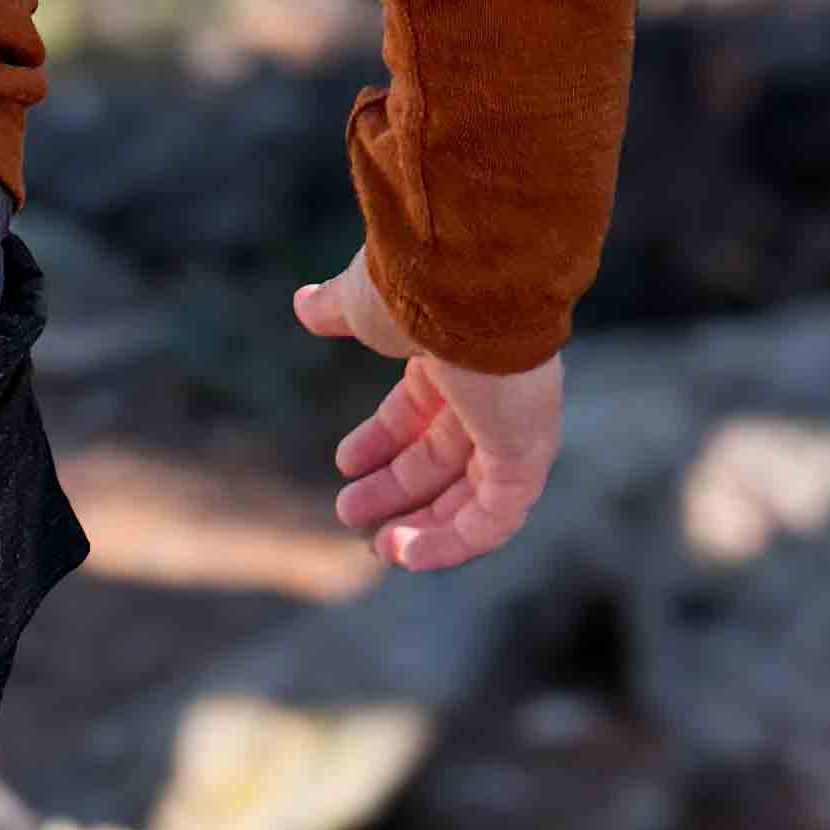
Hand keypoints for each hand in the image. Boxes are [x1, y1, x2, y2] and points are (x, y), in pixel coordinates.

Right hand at [291, 247, 564, 573]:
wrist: (466, 276)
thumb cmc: (416, 283)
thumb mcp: (361, 303)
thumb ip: (335, 310)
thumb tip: (303, 305)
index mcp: (455, 355)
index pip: (423, 409)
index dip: (382, 439)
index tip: (344, 462)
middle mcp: (492, 392)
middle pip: (445, 457)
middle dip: (396, 488)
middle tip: (348, 510)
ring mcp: (514, 425)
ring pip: (474, 494)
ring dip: (424, 524)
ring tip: (377, 543)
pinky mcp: (526, 455)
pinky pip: (496, 517)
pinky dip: (454, 542)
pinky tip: (407, 554)